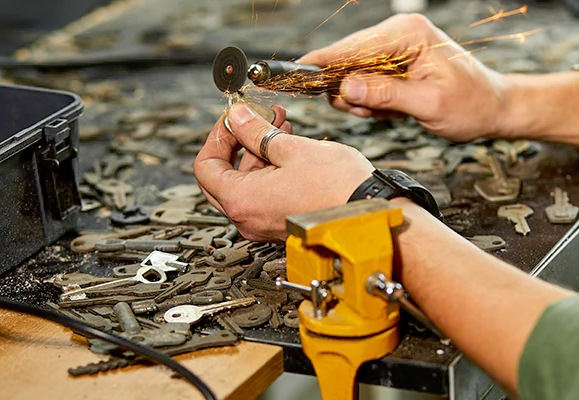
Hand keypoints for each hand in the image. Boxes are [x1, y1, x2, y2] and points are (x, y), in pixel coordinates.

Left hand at [194, 103, 373, 241]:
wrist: (372, 217)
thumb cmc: (339, 190)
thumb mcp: (292, 148)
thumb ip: (257, 132)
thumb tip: (237, 117)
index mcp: (241, 201)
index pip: (205, 166)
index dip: (218, 136)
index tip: (233, 118)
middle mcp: (248, 219)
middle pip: (222, 177)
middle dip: (239, 142)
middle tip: (257, 118)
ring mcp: (264, 225)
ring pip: (246, 184)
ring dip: (258, 153)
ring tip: (282, 125)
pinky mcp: (283, 225)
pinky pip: (265, 195)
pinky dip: (271, 170)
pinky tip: (291, 148)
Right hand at [297, 13, 509, 141]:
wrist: (493, 108)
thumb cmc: (472, 105)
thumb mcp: (428, 105)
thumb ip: (385, 94)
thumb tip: (346, 87)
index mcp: (408, 34)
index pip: (353, 47)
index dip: (323, 63)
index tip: (297, 75)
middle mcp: (399, 33)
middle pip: (347, 59)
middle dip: (351, 91)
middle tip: (370, 112)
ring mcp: (396, 46)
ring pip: (353, 74)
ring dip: (363, 100)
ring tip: (392, 112)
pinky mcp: (395, 62)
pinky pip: (365, 81)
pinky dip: (373, 100)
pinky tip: (395, 109)